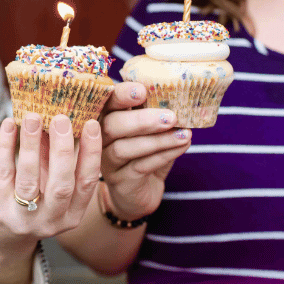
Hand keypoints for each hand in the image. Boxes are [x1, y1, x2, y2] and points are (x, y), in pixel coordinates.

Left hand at [0, 112, 102, 259]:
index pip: (86, 182)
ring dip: (31, 145)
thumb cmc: (34, 199)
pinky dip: (5, 146)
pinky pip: (3, 173)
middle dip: (62, 149)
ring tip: (32, 117)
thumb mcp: (50, 184)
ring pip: (29, 179)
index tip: (92, 124)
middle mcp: (50, 220)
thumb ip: (57, 158)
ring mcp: (22, 217)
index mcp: (71, 214)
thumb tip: (62, 117)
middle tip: (61, 118)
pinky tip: (9, 124)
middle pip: (61, 184)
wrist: (1, 235)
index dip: (91, 153)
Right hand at [99, 82, 190, 221]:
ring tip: (184, 134)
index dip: (121, 94)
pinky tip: (181, 147)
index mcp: (106, 117)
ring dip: (157, 140)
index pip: (107, 101)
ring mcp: (106, 161)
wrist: (140, 193)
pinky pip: (139, 166)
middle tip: (170, 116)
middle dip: (141, 119)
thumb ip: (157, 113)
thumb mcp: (151, 130)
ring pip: (124, 148)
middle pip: (111, 125)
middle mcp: (99, 138)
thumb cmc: (145, 154)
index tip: (142, 90)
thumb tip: (182, 97)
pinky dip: (163, 155)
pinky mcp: (118, 181)